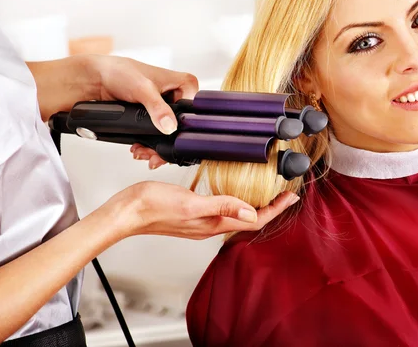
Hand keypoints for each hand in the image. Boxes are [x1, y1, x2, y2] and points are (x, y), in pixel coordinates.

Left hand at [91, 55, 198, 168]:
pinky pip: (158, 135)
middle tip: (154, 155)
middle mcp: (178, 95)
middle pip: (181, 127)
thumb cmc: (119, 72)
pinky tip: (139, 148)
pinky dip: (149, 145)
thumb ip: (157, 108)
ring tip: (142, 152)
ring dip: (156, 148)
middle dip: (167, 144)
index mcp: (185, 83)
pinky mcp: (154, 116)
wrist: (96, 79)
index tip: (170, 140)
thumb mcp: (142, 89)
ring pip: (169, 135)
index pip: (194, 111)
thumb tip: (170, 126)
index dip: (183, 129)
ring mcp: (166, 107)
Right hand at [111, 181, 300, 239]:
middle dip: (270, 207)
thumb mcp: (191, 203)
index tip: (291, 197)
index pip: (254, 220)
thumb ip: (221, 207)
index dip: (275, 209)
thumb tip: (251, 213)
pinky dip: (234, 201)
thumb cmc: (152, 207)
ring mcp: (201, 221)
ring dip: (254, 204)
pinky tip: (233, 191)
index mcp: (213, 224)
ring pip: (236, 215)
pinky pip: (221, 209)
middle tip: (284, 193)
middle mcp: (210, 225)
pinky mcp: (192, 213)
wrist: (126, 212)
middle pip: (249, 220)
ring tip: (266, 192)